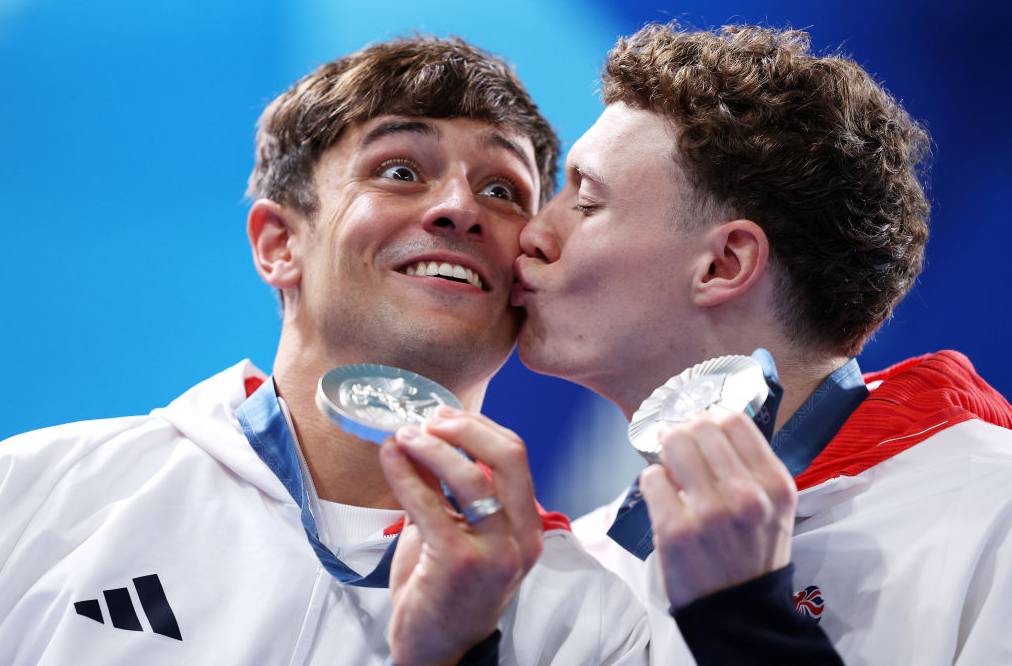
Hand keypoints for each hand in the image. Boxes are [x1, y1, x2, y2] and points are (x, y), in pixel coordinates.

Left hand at [379, 407, 542, 665]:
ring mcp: (494, 552)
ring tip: (403, 436)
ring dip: (432, 447)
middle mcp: (521, 538)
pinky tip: (389, 458)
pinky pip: (429, 503)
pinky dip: (405, 473)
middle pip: (507, 457)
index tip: (446, 416)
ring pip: (472, 475)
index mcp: (528, 527)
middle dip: (465, 427)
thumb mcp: (456, 531)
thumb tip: (424, 437)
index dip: (480, 427)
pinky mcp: (458, 562)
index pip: (516, 457)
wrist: (434, 648)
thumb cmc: (445, 589)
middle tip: (428, 419)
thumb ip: (447, 489)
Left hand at [639, 410, 796, 609]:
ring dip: (667, 450)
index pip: (734, 421)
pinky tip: (663, 494)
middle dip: (685, 430)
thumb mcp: (773, 508)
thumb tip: (707, 423)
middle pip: (700, 428)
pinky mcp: (675, 530)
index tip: (701, 426)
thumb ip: (749, 466)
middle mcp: (746, 496)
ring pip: (674, 445)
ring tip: (670, 464)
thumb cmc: (753, 552)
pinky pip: (652, 478)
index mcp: (775, 486)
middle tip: (679, 441)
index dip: (711, 417)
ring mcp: (709, 513)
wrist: (738, 611)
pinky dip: (653, 481)